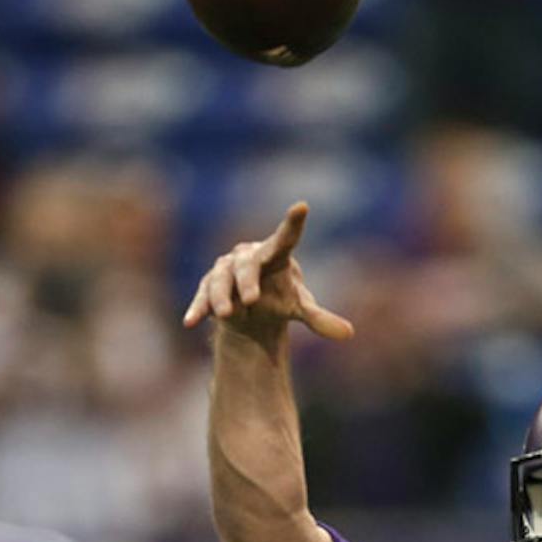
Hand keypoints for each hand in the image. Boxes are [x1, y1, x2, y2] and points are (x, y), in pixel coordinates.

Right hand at [181, 202, 354, 344]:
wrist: (250, 310)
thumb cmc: (279, 299)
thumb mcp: (299, 309)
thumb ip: (320, 319)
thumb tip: (349, 334)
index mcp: (275, 255)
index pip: (286, 238)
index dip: (293, 223)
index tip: (302, 207)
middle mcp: (249, 257)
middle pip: (247, 265)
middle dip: (247, 281)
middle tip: (251, 300)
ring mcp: (225, 270)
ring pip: (220, 279)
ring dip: (221, 297)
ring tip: (226, 315)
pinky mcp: (208, 286)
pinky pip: (202, 296)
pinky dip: (198, 308)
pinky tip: (191, 322)